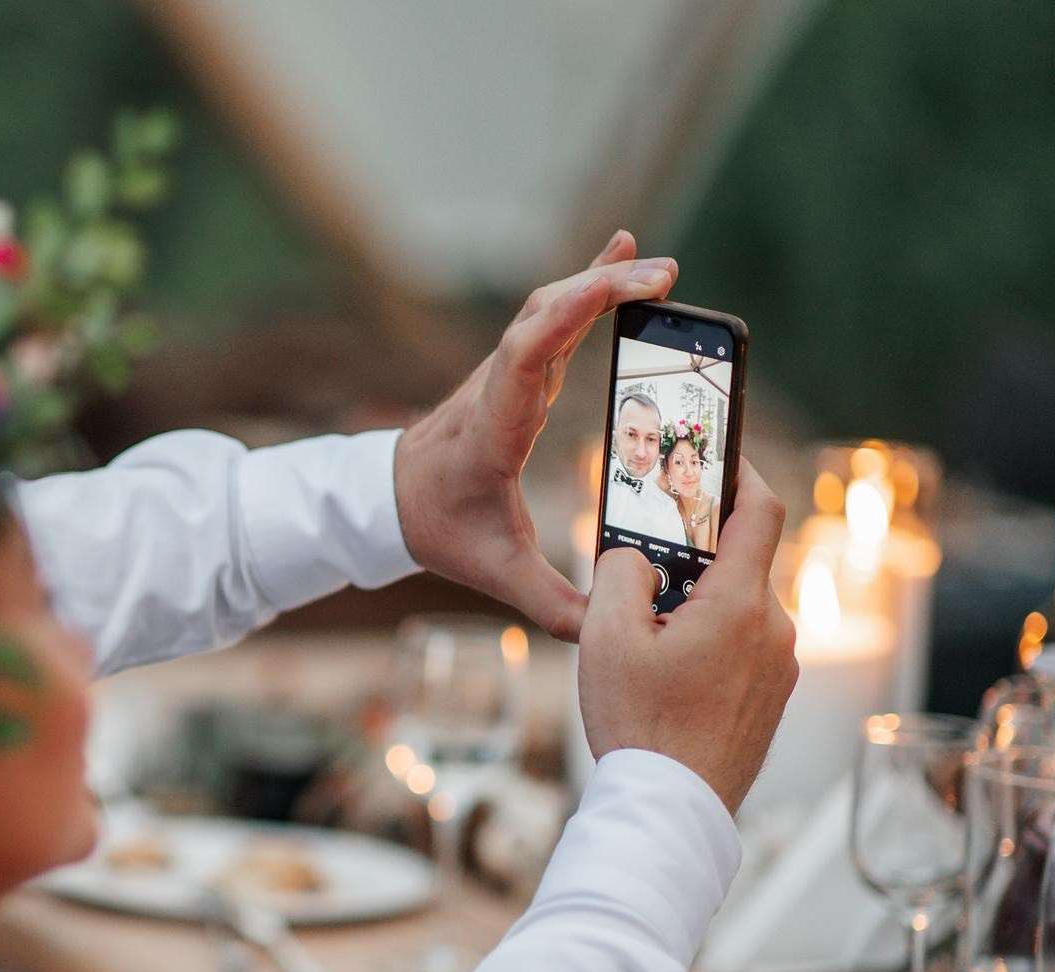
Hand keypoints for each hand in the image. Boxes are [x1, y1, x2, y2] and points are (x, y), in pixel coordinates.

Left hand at [393, 230, 675, 641]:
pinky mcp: (514, 373)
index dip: (560, 321)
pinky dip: (584, 286)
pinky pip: (549, 318)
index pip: (520, 362)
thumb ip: (551, 604)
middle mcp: (494, 391)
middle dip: (599, 291)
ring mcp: (502, 375)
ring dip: (596, 283)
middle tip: (663, 276)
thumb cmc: (443, 530)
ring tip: (658, 268)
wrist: (391, 502)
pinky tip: (618, 258)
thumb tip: (606, 628)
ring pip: (545, 312)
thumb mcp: (494, 573)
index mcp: (490, 431)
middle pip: (541, 322)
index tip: (600, 292)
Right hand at [577, 459, 797, 813]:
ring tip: (645, 637)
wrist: (672, 809)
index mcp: (740, 604)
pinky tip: (665, 674)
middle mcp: (773, 630)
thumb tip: (634, 558)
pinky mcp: (771, 699)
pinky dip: (707, 643)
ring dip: (696, 607)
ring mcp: (778, 668)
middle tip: (645, 562)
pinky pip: (741, 648)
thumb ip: (620, 572)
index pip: (759, 511)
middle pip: (738, 564)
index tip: (720, 455)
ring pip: (737, 610)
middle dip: (694, 557)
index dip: (741, 472)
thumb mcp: (606, 636)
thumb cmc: (640, 725)